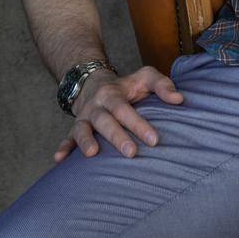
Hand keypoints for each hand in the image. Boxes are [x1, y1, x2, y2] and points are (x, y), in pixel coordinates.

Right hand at [54, 65, 184, 164]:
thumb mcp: (144, 77)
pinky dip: (63, 148)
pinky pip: (67, 138)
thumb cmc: (126, 86)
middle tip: (131, 153)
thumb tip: (179, 99)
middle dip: (117, 136)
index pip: (126, 109)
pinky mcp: (76, 128)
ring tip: (92, 154)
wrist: (92, 82)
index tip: (154, 140)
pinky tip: (59, 160)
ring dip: (85, 141)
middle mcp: (97, 106)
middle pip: (106, 121)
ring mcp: (84, 118)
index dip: (139, 124)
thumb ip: (162, 85)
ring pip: (82, 129)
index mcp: (114, 94)